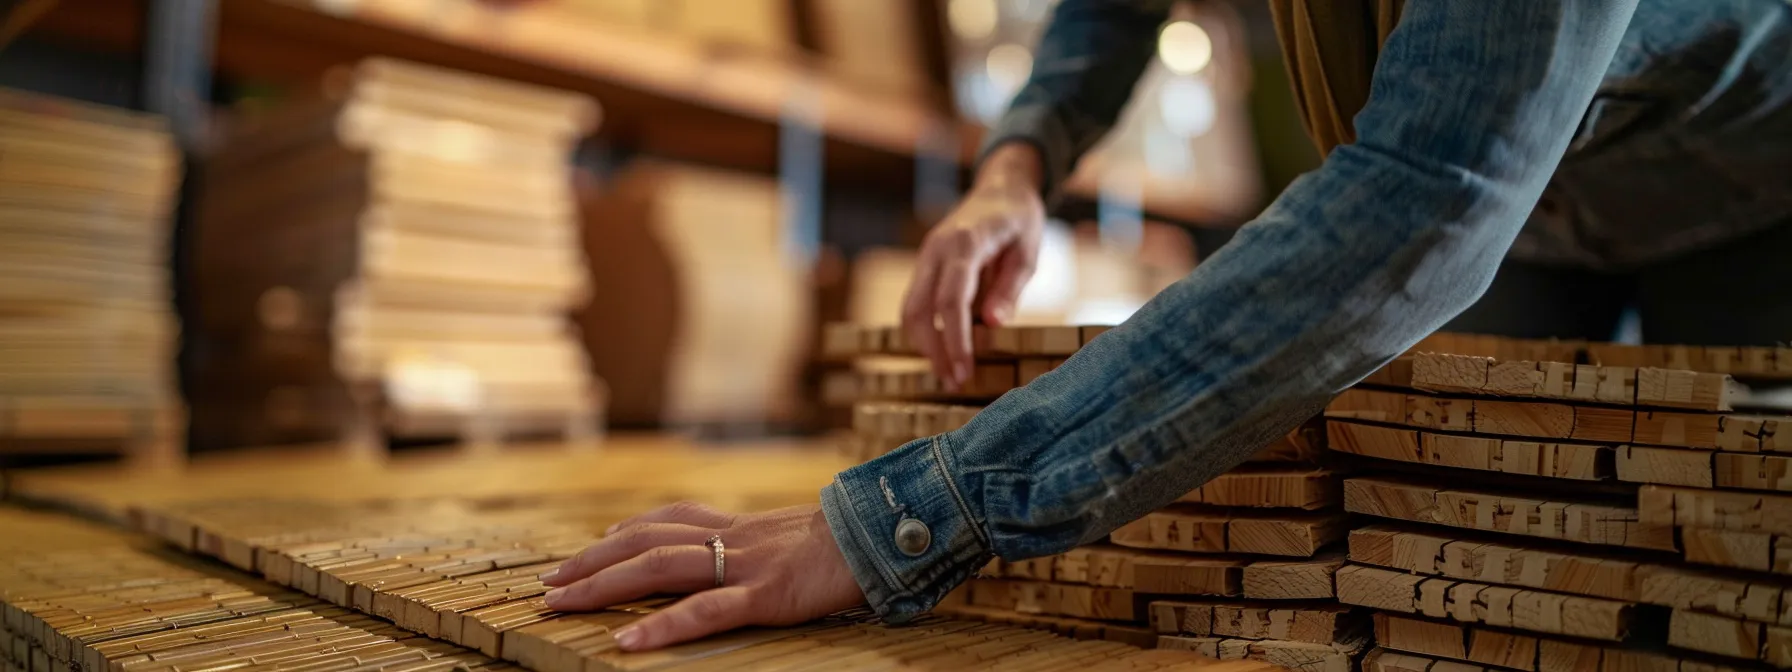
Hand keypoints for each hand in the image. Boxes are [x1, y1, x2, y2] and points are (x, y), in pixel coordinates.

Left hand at [539, 502, 865, 650]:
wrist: (893, 533)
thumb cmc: (855, 541)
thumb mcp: (800, 535)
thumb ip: (765, 544)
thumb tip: (742, 549)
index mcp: (743, 526)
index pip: (670, 519)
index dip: (625, 532)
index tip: (591, 547)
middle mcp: (734, 538)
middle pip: (646, 541)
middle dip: (592, 562)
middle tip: (549, 583)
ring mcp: (746, 565)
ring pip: (659, 567)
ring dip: (602, 585)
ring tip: (560, 604)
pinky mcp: (766, 595)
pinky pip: (704, 611)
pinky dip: (661, 627)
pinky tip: (626, 643)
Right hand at [902, 143, 1046, 388]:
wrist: (1000, 188)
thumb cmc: (1020, 220)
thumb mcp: (1028, 252)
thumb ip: (1010, 288)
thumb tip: (992, 325)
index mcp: (965, 243)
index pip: (951, 301)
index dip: (955, 340)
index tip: (964, 371)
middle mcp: (936, 250)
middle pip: (919, 310)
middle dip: (934, 350)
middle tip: (955, 382)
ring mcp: (926, 256)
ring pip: (910, 309)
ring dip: (925, 344)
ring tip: (949, 372)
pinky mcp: (925, 265)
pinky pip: (916, 302)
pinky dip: (925, 330)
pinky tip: (944, 350)